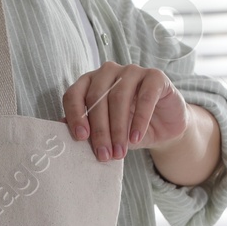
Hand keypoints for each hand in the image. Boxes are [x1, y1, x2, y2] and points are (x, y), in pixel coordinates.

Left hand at [62, 62, 187, 161]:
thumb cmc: (129, 128)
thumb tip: (61, 133)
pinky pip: (145, 97)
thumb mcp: (106, 132)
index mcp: (90, 82)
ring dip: (118, 128)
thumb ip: (87, 130)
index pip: (74, 94)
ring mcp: (132, 71)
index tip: (80, 137)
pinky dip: (139, 120)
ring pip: (119, 96)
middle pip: (97, 97)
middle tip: (103, 154)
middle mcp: (108, 72)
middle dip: (99, 130)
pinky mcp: (155, 77)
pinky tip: (135, 138)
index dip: (75, 115)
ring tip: (119, 152)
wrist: (164, 128)